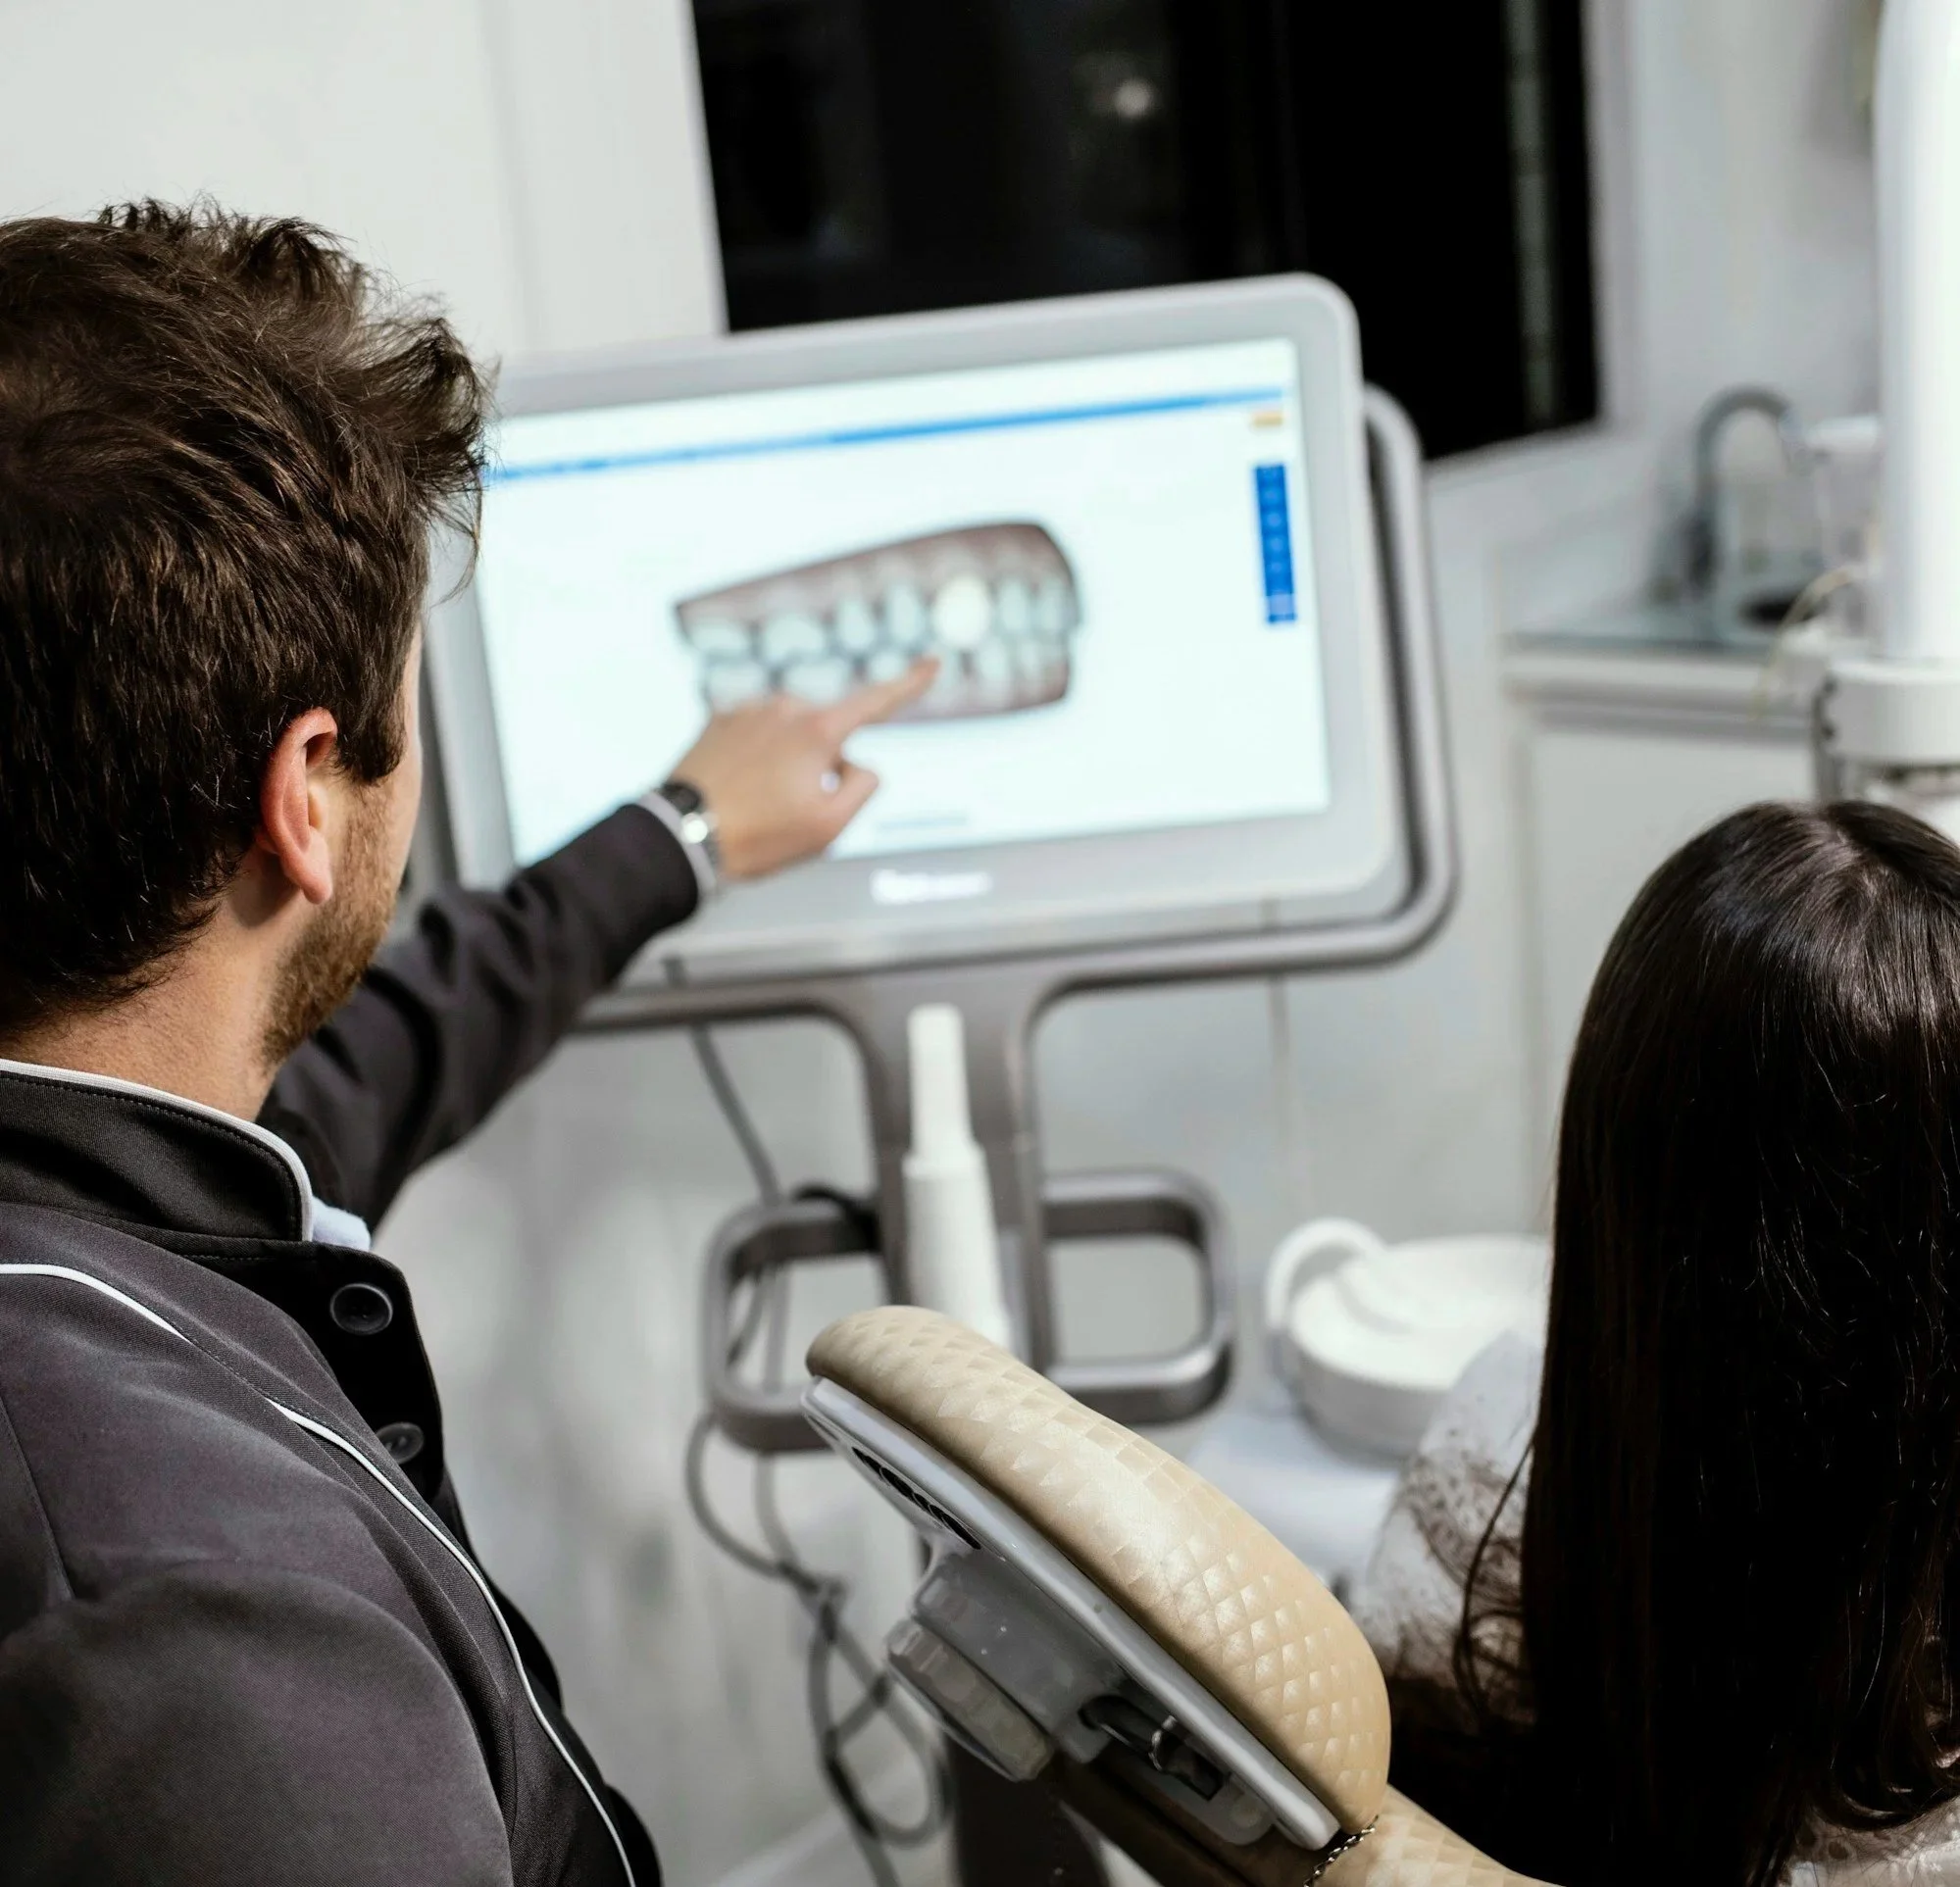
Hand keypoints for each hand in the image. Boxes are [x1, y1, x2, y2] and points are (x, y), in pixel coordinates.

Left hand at [669, 659, 937, 879]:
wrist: (680, 835)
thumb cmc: (758, 836)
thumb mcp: (829, 826)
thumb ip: (862, 787)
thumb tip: (858, 763)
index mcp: (818, 730)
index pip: (877, 702)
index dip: (910, 684)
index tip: (934, 662)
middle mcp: (785, 707)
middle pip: (829, 738)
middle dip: (823, 769)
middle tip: (789, 813)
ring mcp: (748, 710)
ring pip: (791, 739)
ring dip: (786, 767)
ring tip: (756, 806)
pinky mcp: (718, 721)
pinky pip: (757, 740)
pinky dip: (756, 763)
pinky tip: (736, 792)